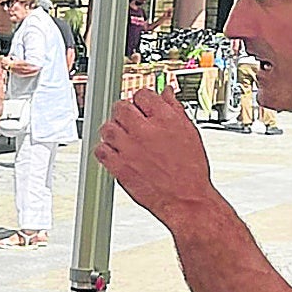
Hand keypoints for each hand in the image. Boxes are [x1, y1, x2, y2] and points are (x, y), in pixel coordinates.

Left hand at [95, 88, 220, 227]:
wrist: (186, 199)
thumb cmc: (190, 170)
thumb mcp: (189, 132)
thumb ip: (175, 109)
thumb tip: (167, 92)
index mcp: (165, 119)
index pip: (141, 95)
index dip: (140, 100)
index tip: (140, 108)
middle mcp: (145, 131)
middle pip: (120, 108)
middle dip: (123, 112)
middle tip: (128, 121)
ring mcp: (130, 149)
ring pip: (107, 128)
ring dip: (112, 130)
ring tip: (121, 138)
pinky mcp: (119, 166)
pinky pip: (100, 150)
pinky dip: (104, 149)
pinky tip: (114, 152)